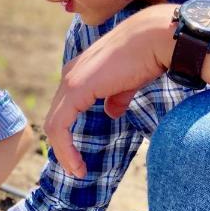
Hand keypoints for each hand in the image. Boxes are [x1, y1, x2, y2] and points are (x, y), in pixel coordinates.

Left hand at [45, 4, 174, 176]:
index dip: (67, 134)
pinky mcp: (76, 89)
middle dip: (62, 146)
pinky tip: (77, 164)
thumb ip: (115, 97)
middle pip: (56, 118)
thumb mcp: (127, 82)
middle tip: (75, 169)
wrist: (156, 39)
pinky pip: (60, 126)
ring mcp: (70, 82)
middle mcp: (70, 75)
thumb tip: (112, 112)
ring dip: (63, 152)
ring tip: (77, 171)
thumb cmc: (146, 56)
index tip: (77, 157)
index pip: (64, 109)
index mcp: (79, 73)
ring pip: (54, 125)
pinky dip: (65, 148)